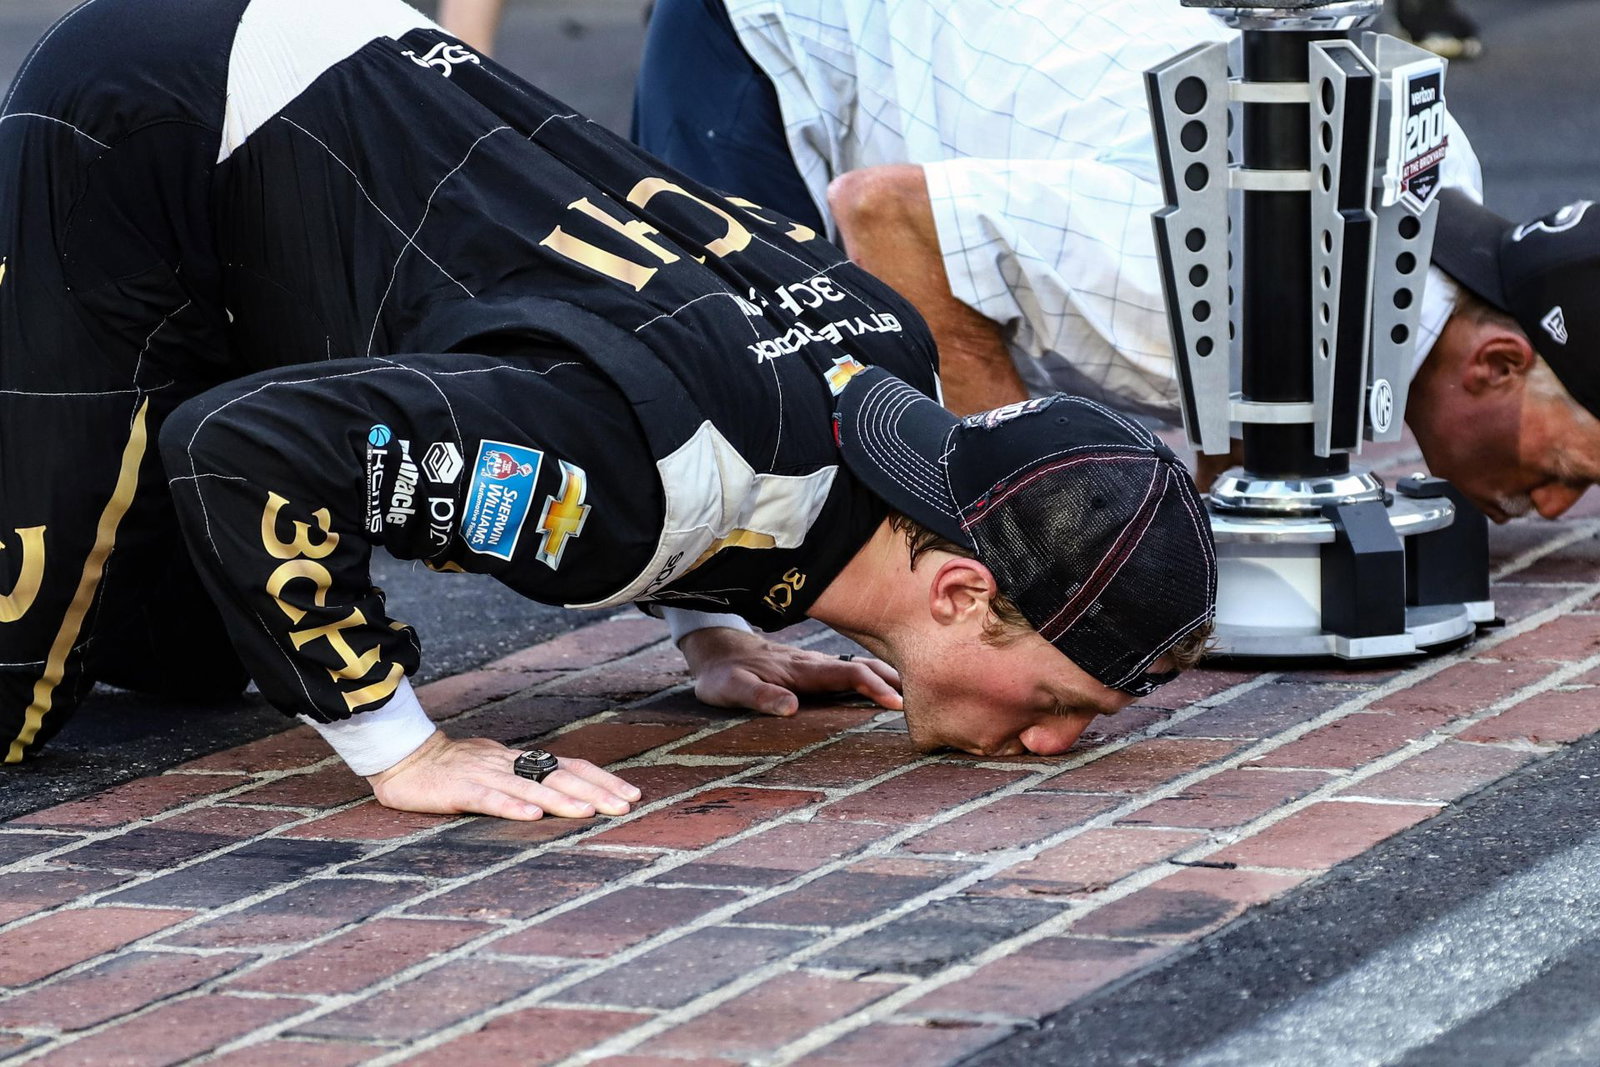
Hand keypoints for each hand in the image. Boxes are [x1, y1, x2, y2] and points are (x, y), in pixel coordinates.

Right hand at [367, 730, 640, 820]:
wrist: (404, 758)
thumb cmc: (454, 768)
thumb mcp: (496, 769)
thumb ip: (526, 778)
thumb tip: (565, 789)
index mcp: (520, 760)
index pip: (570, 766)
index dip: (602, 779)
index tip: (632, 794)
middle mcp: (509, 764)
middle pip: (559, 775)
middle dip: (596, 791)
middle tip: (626, 805)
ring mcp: (484, 775)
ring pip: (529, 787)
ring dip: (562, 800)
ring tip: (589, 812)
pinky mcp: (459, 789)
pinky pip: (489, 798)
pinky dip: (512, 807)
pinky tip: (532, 817)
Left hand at [678, 626, 901, 716]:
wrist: (714, 648)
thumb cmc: (721, 673)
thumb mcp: (730, 688)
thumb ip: (759, 696)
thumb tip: (791, 709)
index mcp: (801, 670)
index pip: (848, 674)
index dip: (875, 687)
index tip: (898, 703)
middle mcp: (814, 664)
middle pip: (864, 666)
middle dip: (896, 679)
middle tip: (929, 698)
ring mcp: (815, 664)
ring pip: (860, 666)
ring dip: (889, 676)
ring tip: (918, 694)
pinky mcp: (812, 668)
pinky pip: (850, 670)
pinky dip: (873, 676)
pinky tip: (886, 686)